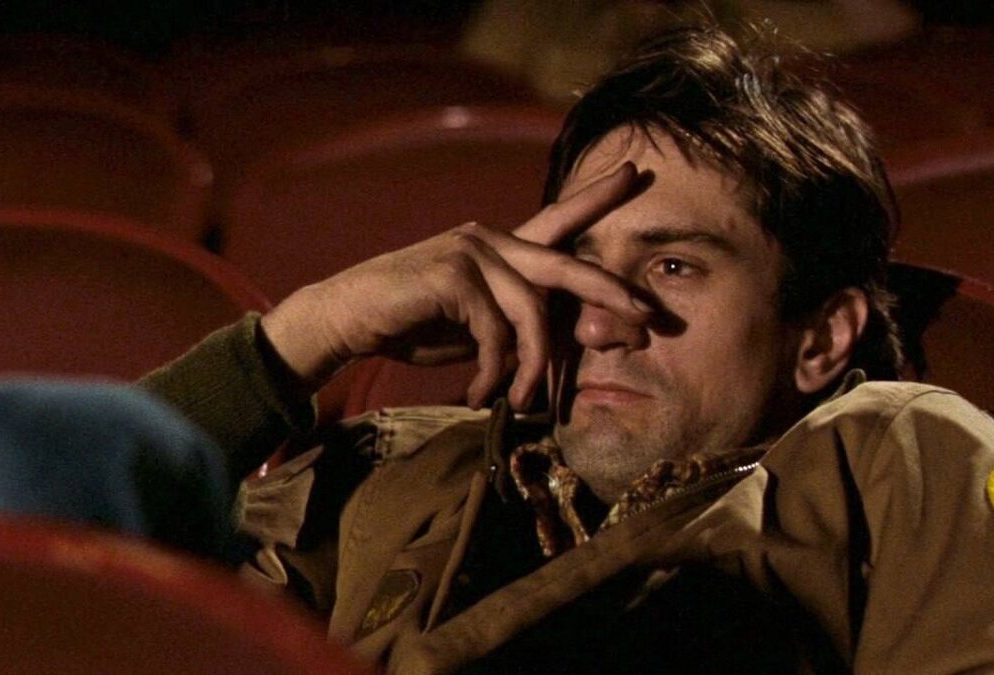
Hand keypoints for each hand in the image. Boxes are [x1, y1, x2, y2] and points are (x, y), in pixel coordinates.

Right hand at [260, 162, 648, 409]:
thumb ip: (519, 324)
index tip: (635, 174)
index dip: (596, 197)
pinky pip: (496, 329)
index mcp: (500, 246)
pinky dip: (493, 370)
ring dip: (531, 367)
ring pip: (532, 312)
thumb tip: (573, 340)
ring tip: (518, 401)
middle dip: (610, 292)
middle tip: (646, 317)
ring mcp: (472, 250)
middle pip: (566, 264)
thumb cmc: (414, 324)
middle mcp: (491, 238)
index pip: (558, 218)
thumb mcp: (479, 326)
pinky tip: (480, 393)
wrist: (348, 320)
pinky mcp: (452, 272)